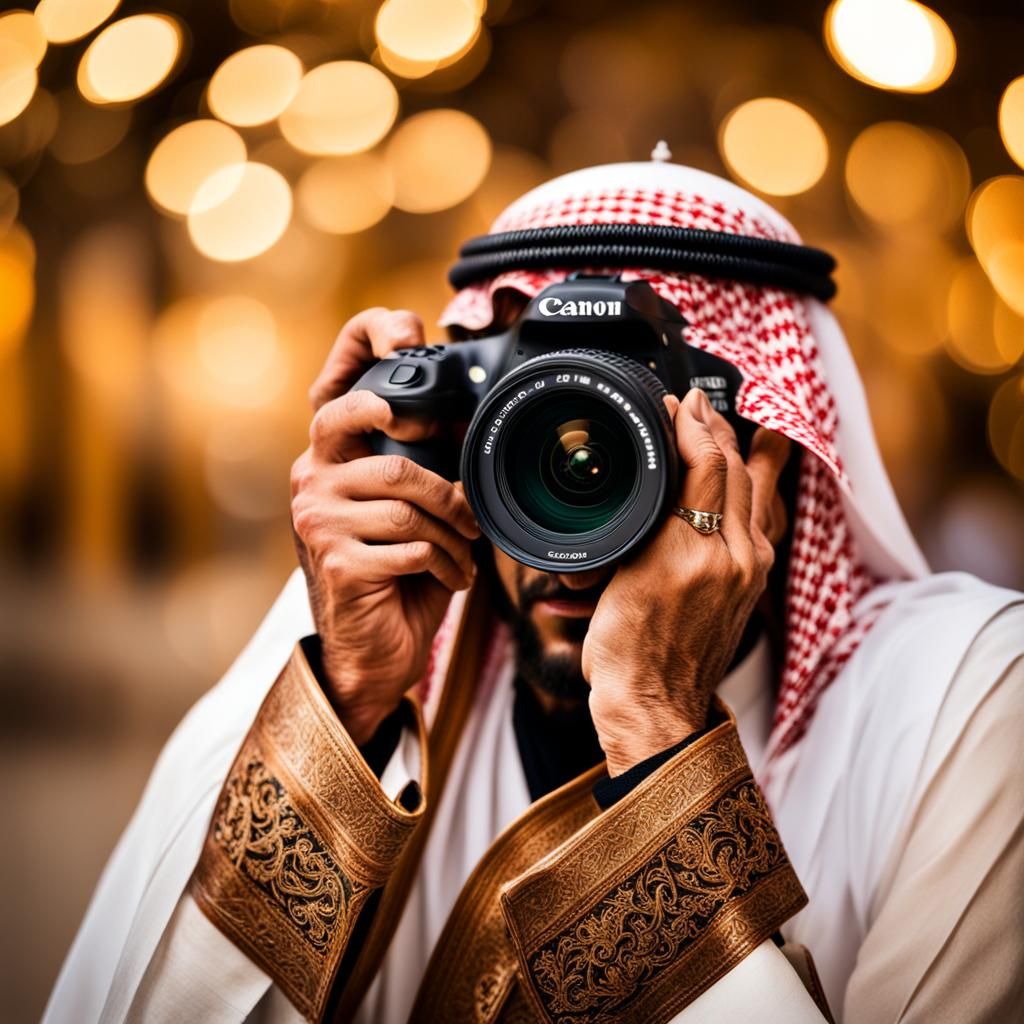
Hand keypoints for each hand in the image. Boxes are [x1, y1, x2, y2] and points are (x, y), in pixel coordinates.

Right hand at [291, 309, 480, 744]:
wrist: (372, 652)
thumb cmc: (398, 575)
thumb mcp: (410, 510)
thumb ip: (425, 466)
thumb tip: (472, 419)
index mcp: (328, 458)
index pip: (333, 385)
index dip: (364, 342)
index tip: (407, 333)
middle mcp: (311, 478)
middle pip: (367, 424)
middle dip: (424, 445)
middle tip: (457, 484)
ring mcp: (317, 518)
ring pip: (407, 495)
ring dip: (453, 531)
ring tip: (463, 551)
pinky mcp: (336, 560)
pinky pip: (413, 544)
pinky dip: (447, 563)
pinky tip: (451, 577)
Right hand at [581, 387, 790, 775]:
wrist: (654, 706)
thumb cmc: (624, 652)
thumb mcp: (617, 580)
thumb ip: (638, 529)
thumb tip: (654, 486)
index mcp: (689, 553)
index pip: (703, 466)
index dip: (691, 425)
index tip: (677, 402)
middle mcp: (730, 558)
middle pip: (734, 472)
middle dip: (717, 429)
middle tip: (700, 404)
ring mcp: (748, 571)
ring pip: (758, 493)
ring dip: (751, 453)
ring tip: (756, 423)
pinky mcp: (752, 585)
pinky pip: (766, 522)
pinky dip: (763, 491)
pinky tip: (765, 478)